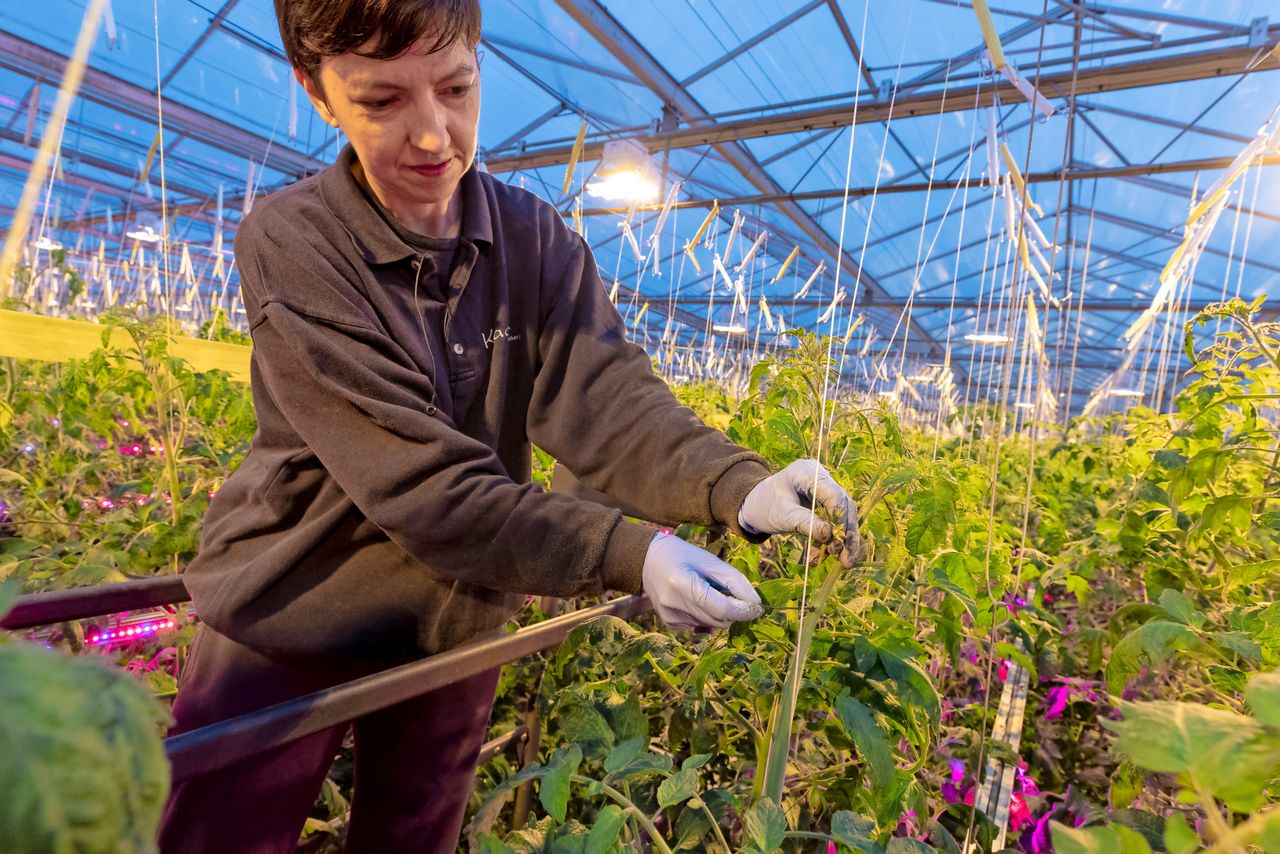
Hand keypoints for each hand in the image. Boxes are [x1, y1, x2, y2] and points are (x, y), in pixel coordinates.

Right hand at [642, 533, 763, 629]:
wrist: (647, 561)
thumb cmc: (682, 555)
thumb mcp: (709, 561)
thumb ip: (733, 581)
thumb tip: (755, 601)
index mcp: (682, 583)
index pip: (720, 607)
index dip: (742, 610)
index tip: (757, 607)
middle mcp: (673, 604)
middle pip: (717, 619)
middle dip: (734, 611)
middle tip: (736, 595)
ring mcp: (670, 617)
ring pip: (711, 624)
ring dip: (721, 613)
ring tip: (712, 592)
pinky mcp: (670, 623)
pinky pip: (700, 625)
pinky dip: (707, 615)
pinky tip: (699, 599)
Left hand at [739, 459, 860, 556]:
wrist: (755, 505)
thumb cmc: (765, 506)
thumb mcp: (783, 516)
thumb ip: (805, 523)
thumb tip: (829, 536)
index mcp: (807, 472)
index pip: (834, 495)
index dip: (840, 520)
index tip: (840, 544)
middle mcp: (820, 476)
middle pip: (843, 505)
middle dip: (846, 534)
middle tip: (847, 560)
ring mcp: (824, 488)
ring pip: (844, 514)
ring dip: (844, 540)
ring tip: (846, 563)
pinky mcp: (825, 502)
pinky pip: (836, 520)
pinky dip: (834, 539)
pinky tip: (830, 556)